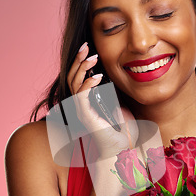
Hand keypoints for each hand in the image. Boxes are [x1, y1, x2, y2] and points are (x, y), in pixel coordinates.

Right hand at [67, 43, 137, 157]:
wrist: (123, 149)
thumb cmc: (123, 129)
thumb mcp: (120, 103)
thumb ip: (114, 91)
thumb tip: (116, 75)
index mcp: (87, 100)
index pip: (78, 77)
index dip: (80, 62)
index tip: (89, 48)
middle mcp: (81, 104)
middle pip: (72, 76)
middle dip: (78, 60)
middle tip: (87, 46)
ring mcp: (82, 110)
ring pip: (74, 84)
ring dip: (83, 69)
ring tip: (93, 58)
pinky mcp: (86, 117)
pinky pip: (81, 97)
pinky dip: (88, 85)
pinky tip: (97, 77)